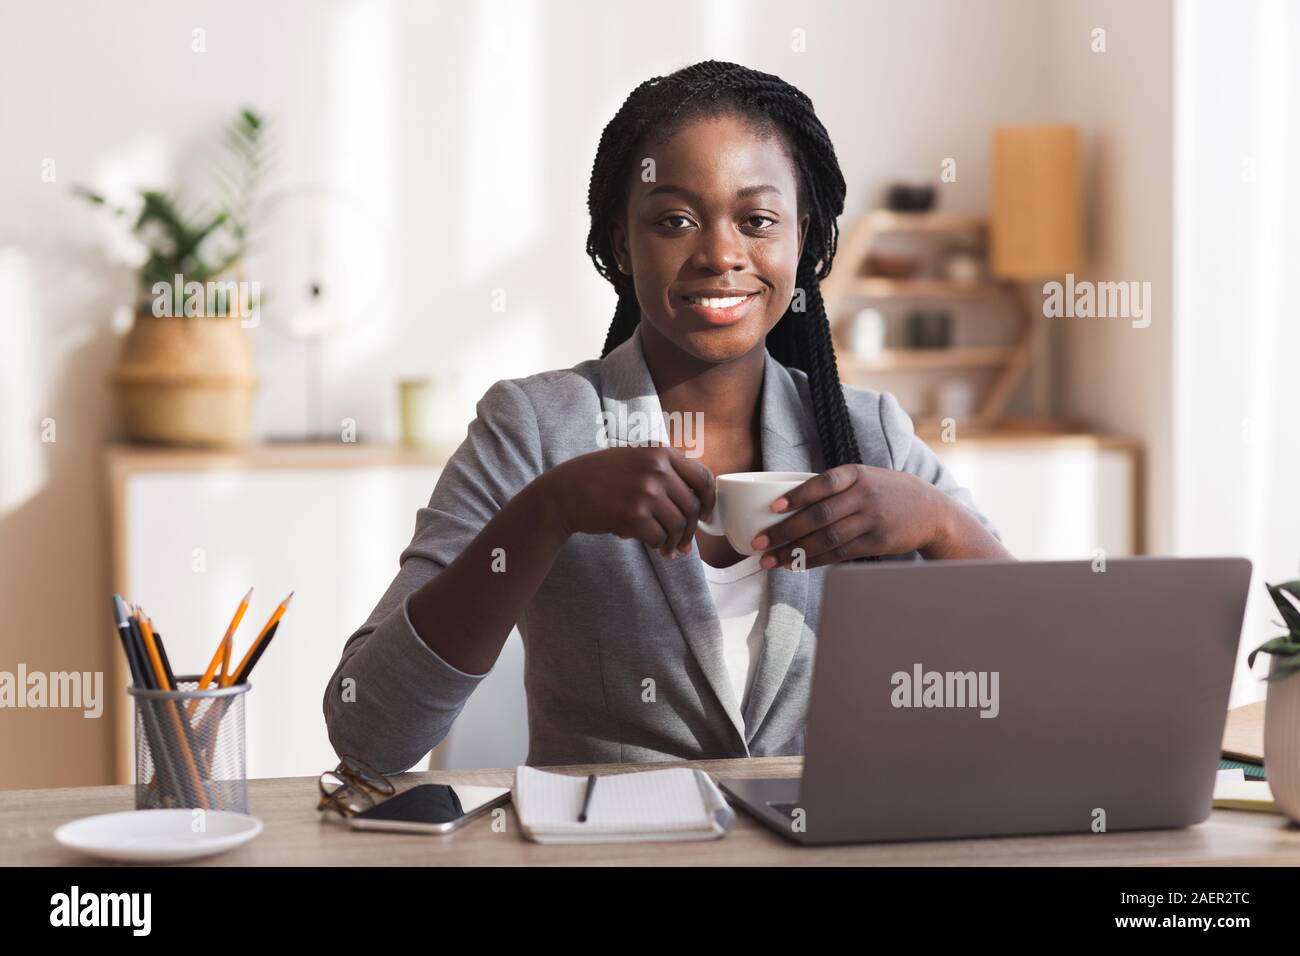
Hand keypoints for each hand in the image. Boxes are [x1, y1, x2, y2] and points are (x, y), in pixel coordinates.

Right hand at [539, 446, 715, 557]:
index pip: (703, 477)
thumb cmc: (598, 478)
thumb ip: (663, 471)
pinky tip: (653, 546)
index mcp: (660, 451)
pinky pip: (659, 537)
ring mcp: (646, 491)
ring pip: (678, 525)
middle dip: (691, 530)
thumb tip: (697, 503)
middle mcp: (656, 468)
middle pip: (692, 506)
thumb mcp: (633, 459)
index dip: (710, 501)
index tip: (707, 515)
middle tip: (684, 544)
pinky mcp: (634, 515)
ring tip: (668, 550)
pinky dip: (659, 545)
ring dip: (675, 541)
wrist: (564, 493)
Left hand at [749, 464, 953, 568]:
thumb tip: (786, 502)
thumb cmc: (887, 492)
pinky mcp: (877, 543)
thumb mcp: (866, 477)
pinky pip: (840, 554)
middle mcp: (864, 496)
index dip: (797, 496)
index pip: (823, 483)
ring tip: (769, 561)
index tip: (772, 508)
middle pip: (820, 516)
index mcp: (856, 473)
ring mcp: (872, 521)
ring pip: (827, 539)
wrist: (932, 511)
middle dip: (785, 531)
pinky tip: (795, 565)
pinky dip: (815, 561)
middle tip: (759, 542)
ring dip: (794, 552)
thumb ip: (834, 486)